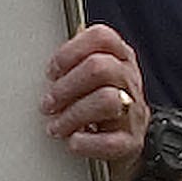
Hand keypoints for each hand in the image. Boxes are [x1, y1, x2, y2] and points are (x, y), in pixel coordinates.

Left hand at [42, 25, 149, 163]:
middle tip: (48, 103)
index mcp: (120, 58)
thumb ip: (75, 60)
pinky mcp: (130, 142)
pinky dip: (87, 142)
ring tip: (56, 126)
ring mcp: (133, 111)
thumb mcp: (92, 77)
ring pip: (107, 100)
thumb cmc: (100, 105)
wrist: (125, 143)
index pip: (101, 37)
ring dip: (73, 114)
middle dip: (66, 86)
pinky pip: (111, 141)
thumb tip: (49, 51)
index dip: (71, 51)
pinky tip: (74, 141)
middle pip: (100, 68)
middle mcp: (130, 80)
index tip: (52, 71)